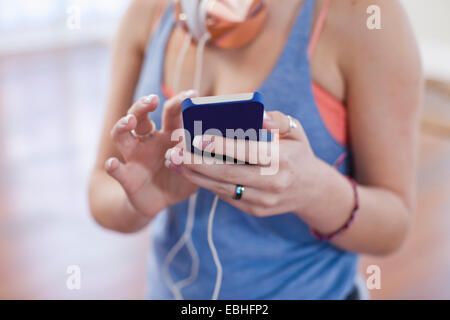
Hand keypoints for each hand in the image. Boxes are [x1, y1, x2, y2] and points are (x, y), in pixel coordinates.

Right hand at [105, 91, 198, 217]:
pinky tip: (112, 163)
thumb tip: (218, 146)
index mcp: (168, 135)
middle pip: (141, 117)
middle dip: (144, 105)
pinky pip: (116, 169)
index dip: (179, 102)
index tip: (192, 94)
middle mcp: (149, 141)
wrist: (161, 203)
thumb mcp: (196, 168)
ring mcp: (135, 157)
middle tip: (152, 99)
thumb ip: (203, 158)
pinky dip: (113, 166)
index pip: (171, 113)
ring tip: (129, 121)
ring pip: (122, 135)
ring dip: (122, 125)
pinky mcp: (126, 176)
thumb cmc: (180, 180)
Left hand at [164, 111, 324, 217]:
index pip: (248, 153)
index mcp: (283, 160)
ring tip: (175, 162)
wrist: (311, 190)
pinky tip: (191, 173)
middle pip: (229, 174)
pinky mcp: (255, 210)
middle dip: (198, 164)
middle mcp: (273, 184)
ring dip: (196, 177)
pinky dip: (208, 184)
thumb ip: (277, 120)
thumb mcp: (296, 131)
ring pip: (223, 189)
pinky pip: (227, 197)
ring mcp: (264, 201)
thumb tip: (258, 115)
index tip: (196, 139)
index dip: (221, 147)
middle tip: (175, 152)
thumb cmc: (298, 153)